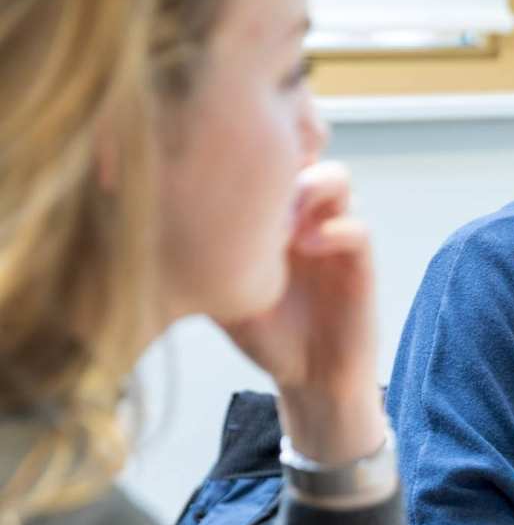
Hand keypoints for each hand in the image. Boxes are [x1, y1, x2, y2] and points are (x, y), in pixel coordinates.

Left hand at [222, 161, 383, 462]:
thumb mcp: (218, 291)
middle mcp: (306, 214)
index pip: (266, 156)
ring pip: (336, 177)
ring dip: (309, 187)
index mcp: (272, 213)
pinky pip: (357, 227)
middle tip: (251, 182)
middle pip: (303, 150)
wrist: (308, 376)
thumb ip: (199, 257)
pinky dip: (334, 230)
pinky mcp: (359, 262)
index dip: (247, 148)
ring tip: (281, 220)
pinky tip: (305, 249)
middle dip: (280, 157)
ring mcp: (334, 233)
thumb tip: (142, 224)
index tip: (216, 167)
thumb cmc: (263, 333)